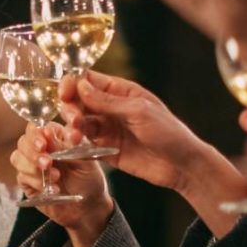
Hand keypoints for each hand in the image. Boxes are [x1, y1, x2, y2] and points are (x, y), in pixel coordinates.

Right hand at [11, 122, 110, 233]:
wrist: (88, 207)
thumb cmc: (90, 180)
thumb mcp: (86, 160)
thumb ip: (68, 146)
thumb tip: (49, 132)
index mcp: (56, 138)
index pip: (37, 127)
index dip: (36, 133)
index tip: (43, 143)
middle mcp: (41, 149)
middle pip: (23, 141)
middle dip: (33, 152)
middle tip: (47, 163)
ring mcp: (32, 165)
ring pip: (17, 158)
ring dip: (34, 168)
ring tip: (56, 177)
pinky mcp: (27, 182)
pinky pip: (21, 177)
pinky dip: (36, 182)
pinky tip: (53, 189)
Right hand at [62, 69, 211, 194]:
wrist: (182, 165)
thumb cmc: (168, 132)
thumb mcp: (138, 112)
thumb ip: (107, 101)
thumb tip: (80, 85)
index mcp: (121, 92)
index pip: (89, 81)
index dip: (73, 84)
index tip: (64, 93)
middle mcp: (111, 108)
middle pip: (79, 102)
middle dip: (71, 108)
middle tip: (74, 120)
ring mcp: (107, 129)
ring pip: (79, 123)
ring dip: (72, 127)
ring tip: (75, 136)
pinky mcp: (105, 149)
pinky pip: (84, 144)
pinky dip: (76, 144)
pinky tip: (74, 147)